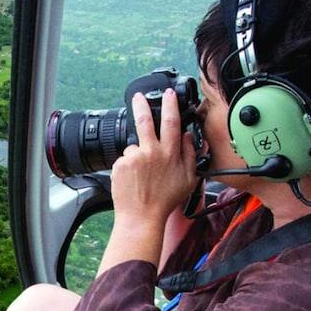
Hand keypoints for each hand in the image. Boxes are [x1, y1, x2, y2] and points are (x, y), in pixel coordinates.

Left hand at [111, 89, 198, 227]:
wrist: (141, 217)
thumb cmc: (165, 202)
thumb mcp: (189, 179)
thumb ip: (190, 154)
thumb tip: (187, 137)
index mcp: (170, 153)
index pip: (171, 121)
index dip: (170, 104)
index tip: (168, 93)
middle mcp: (151, 151)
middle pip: (145, 120)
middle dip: (142, 104)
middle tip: (138, 96)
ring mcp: (134, 157)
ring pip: (134, 147)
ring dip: (137, 156)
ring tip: (141, 175)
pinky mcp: (120, 164)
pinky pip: (124, 160)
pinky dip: (128, 168)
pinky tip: (133, 180)